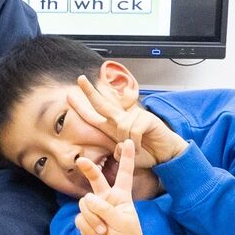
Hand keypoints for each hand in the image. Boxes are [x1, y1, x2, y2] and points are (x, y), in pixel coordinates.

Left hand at [68, 75, 187, 169]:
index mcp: (113, 126)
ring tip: (136, 148)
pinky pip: (134, 131)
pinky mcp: (147, 118)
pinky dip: (136, 143)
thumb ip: (116, 151)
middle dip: (90, 92)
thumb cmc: (146, 154)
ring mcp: (135, 116)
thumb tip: (115, 148)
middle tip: (80, 79)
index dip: (81, 107)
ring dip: (127, 143)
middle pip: (102, 104)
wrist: (165, 155)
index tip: (69, 96)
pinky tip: (142, 146)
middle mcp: (122, 118)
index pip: (94, 115)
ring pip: (121, 126)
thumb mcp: (125, 155)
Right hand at [76, 139, 164, 234]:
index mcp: (121, 195)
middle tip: (82, 161)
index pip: (124, 174)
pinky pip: (80, 219)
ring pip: (85, 204)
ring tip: (103, 231)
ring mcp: (95, 209)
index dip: (126, 158)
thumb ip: (106, 209)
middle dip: (89, 169)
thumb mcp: (123, 222)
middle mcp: (107, 198)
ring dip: (93, 219)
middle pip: (96, 179)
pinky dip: (88, 228)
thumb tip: (88, 199)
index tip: (130, 141)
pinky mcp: (85, 221)